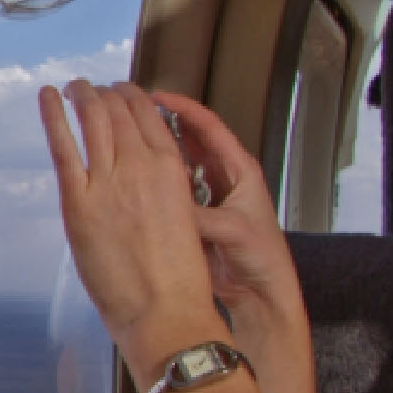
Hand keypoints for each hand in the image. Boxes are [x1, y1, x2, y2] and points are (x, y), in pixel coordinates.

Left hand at [39, 79, 228, 379]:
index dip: (132, 98)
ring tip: (73, 86)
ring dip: (82, 97)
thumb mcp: (183, 220)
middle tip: (91, 86)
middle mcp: (141, 166)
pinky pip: (64, 147)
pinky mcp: (79, 203)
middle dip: (104, 95)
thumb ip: (162, 195)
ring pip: (94, 121)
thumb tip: (142, 188)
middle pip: (119, 113)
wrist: (165, 310)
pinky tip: (48, 95)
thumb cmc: (178, 280)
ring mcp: (108, 182)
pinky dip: (54, 116)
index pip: (149, 117)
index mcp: (173, 170)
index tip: (122, 91)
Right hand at [157, 94, 302, 336]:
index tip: (156, 97)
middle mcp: (224, 179)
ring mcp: (210, 198)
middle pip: (191, 141)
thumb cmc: (261, 259)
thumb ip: (201, 217)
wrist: (262, 294)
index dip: (184, 109)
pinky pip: (172, 193)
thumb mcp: (233, 232)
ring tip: (130, 142)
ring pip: (179, 166)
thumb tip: (168, 206)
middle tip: (134, 115)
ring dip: (158, 154)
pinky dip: (156, 185)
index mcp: (240, 171)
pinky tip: (135, 182)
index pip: (209, 128)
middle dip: (165, 125)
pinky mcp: (199, 218)